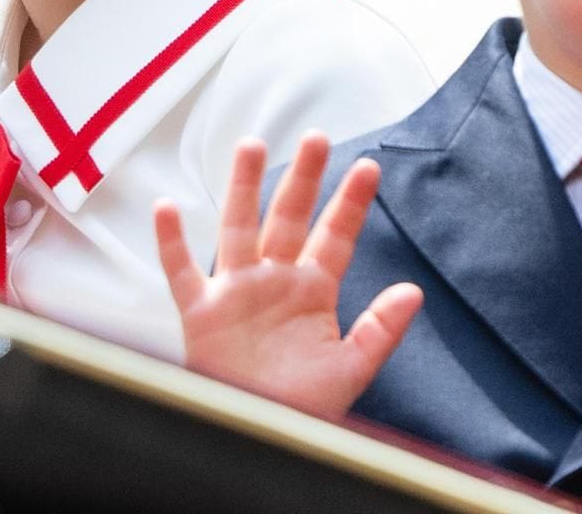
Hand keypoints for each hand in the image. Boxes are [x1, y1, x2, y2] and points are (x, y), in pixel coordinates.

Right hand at [154, 132, 422, 419]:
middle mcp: (274, 281)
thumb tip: (415, 291)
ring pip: (239, 227)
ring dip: (244, 188)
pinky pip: (181, 272)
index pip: (335, 237)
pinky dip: (171, 242)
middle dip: (304, 178)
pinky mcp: (201, 314)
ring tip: (252, 145)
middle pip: (289, 217)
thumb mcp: (350, 371)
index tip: (370, 167)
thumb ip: (380, 330)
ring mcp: (236, 292)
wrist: (261, 443)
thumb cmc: (303, 410)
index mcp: (312, 292)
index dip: (352, 203)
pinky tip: (167, 208)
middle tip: (317, 137)